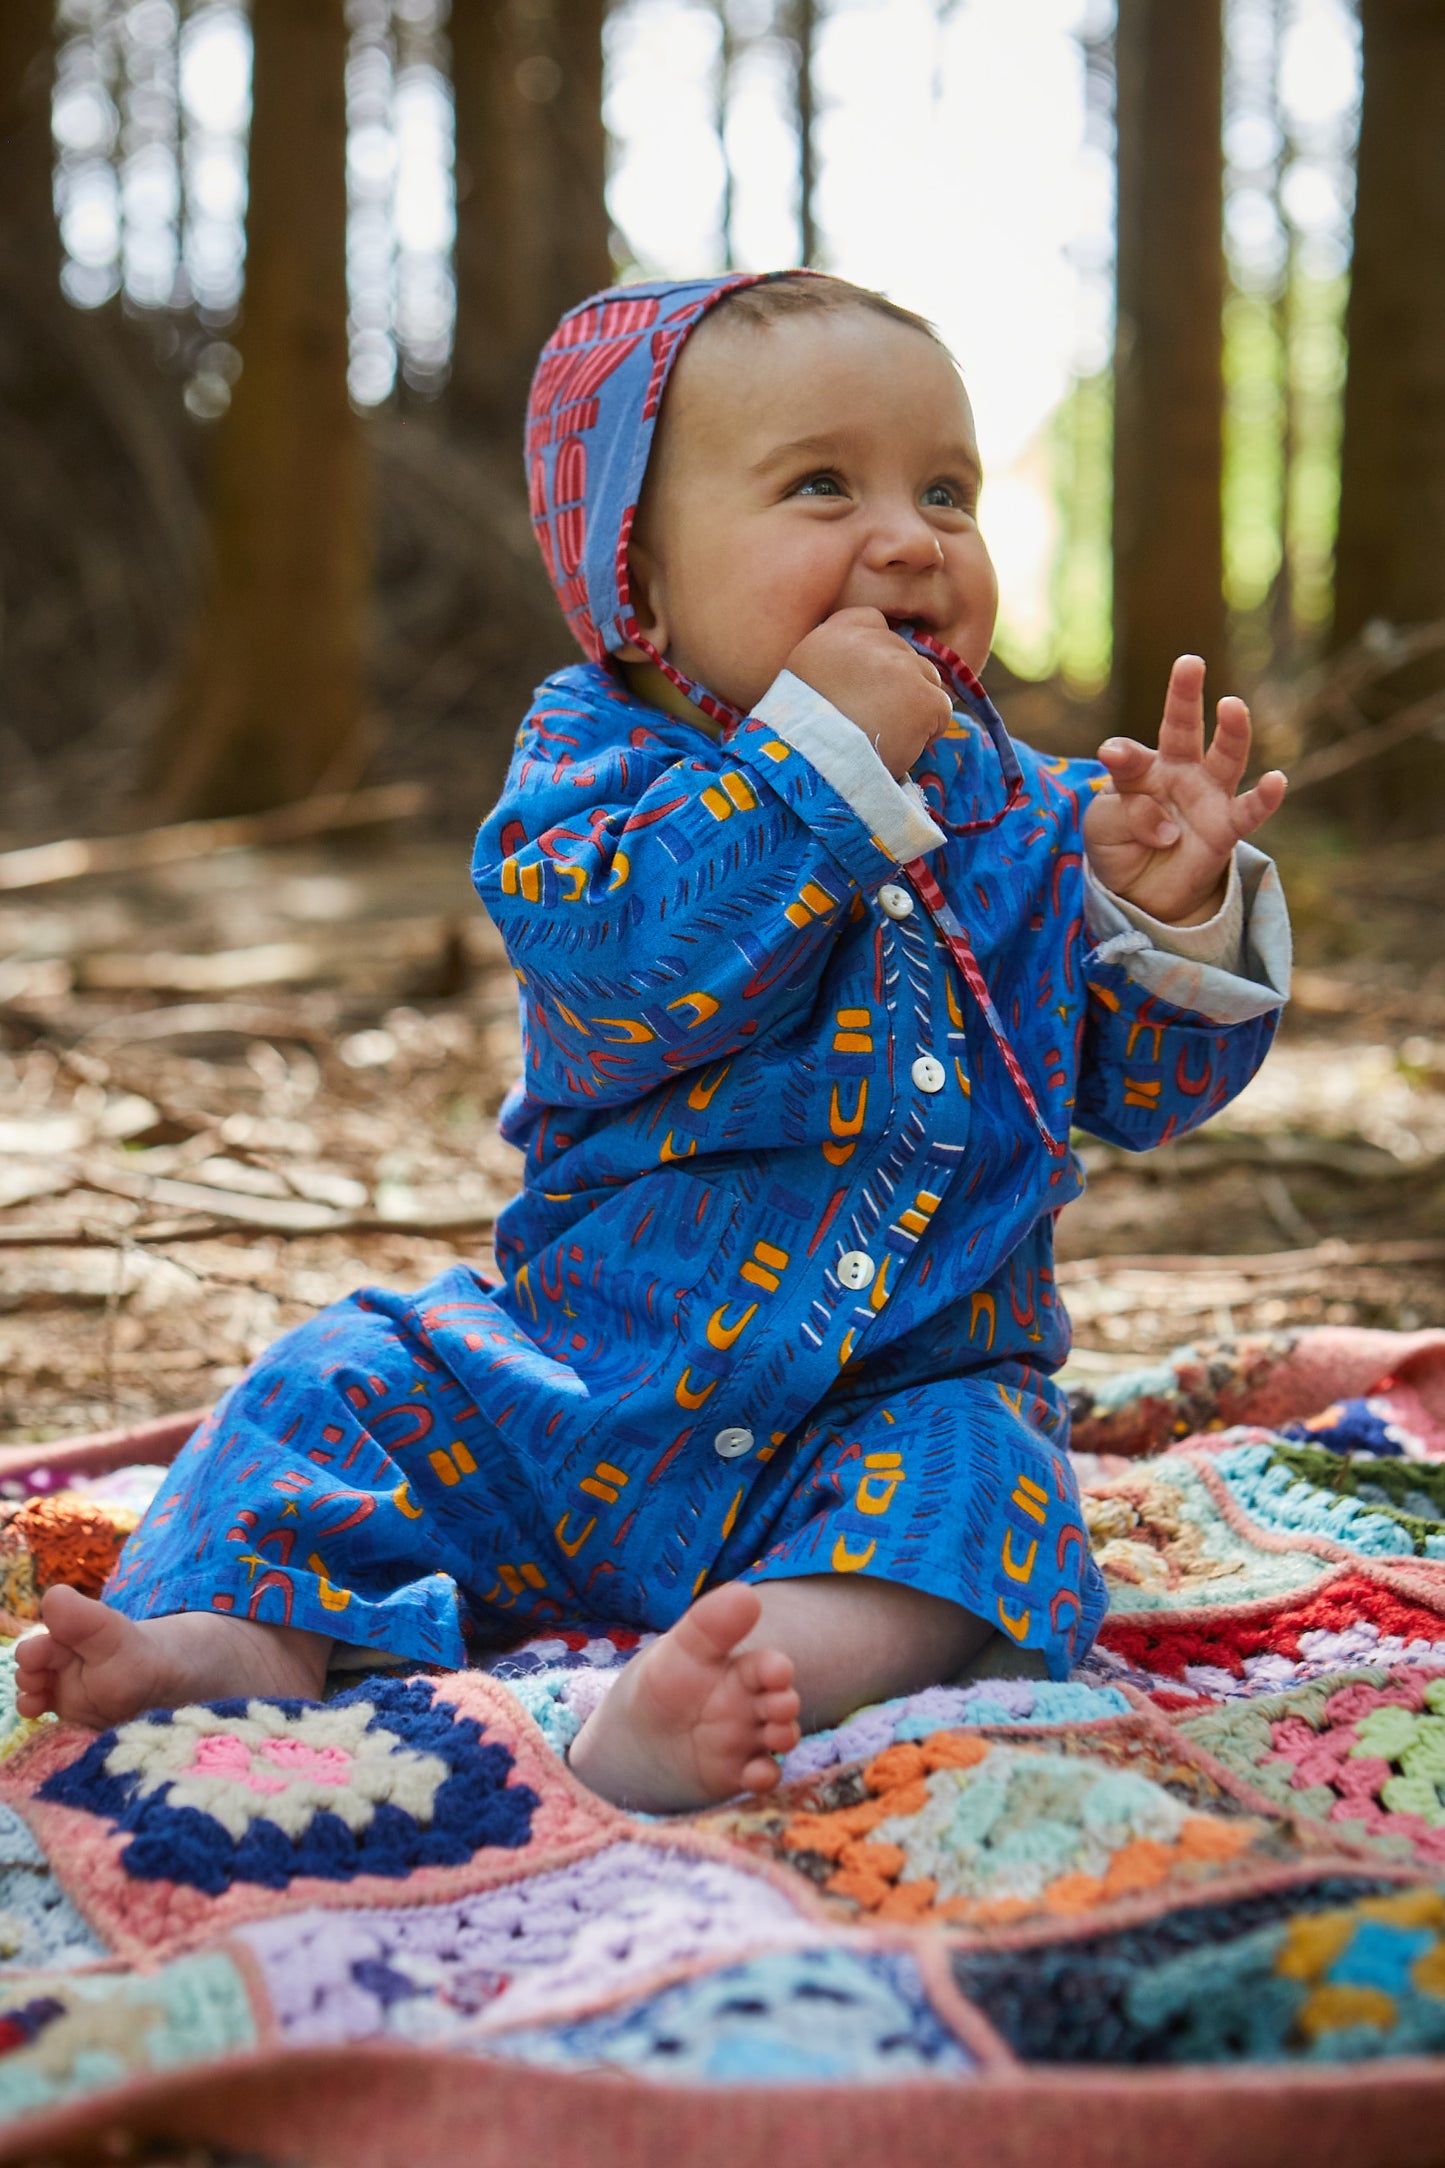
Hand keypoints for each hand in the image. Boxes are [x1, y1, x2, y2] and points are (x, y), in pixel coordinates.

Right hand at [786, 607, 953, 778]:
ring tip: (884, 735)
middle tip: (873, 720)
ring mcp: (898, 667)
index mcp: (827, 639)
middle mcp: (864, 643)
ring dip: (913, 706)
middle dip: (896, 684)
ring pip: (926, 678)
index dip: (878, 652)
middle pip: (903, 652)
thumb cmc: (803, 743)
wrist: (810, 772)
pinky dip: (928, 731)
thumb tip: (869, 679)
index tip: (868, 683)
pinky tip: (902, 747)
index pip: (872, 622)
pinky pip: (941, 709)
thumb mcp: (802, 690)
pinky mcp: (922, 697)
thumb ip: (832, 669)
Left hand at [1082, 655, 1287, 922]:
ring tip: (1232, 706)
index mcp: (1143, 768)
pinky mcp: (1226, 828)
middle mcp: (1179, 772)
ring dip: (1232, 731)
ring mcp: (1207, 796)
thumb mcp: (1104, 828)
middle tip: (1189, 663)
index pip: (1130, 755)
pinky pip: (1250, 811)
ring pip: (1225, 757)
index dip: (1121, 753)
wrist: (1143, 891)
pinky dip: (1265, 797)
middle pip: (1184, 728)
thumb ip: (1127, 814)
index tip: (1111, 754)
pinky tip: (1276, 780)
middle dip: (1185, 695)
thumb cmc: (1120, 845)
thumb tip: (1169, 827)